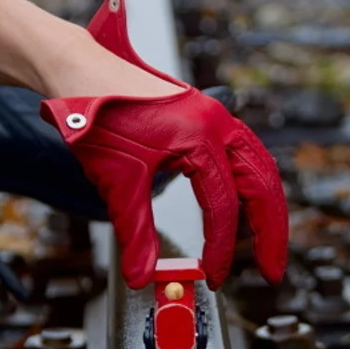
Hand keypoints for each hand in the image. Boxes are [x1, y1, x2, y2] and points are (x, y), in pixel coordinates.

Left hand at [40, 85, 288, 290]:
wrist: (78, 72)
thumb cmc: (96, 113)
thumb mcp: (117, 183)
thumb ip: (135, 234)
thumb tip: (141, 275)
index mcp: (200, 137)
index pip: (223, 207)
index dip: (222, 249)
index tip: (215, 276)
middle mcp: (216, 123)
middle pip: (262, 184)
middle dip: (271, 232)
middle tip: (272, 270)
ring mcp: (214, 116)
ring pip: (258, 167)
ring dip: (266, 208)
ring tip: (268, 243)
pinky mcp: (204, 117)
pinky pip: (242, 153)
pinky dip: (250, 184)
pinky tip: (245, 206)